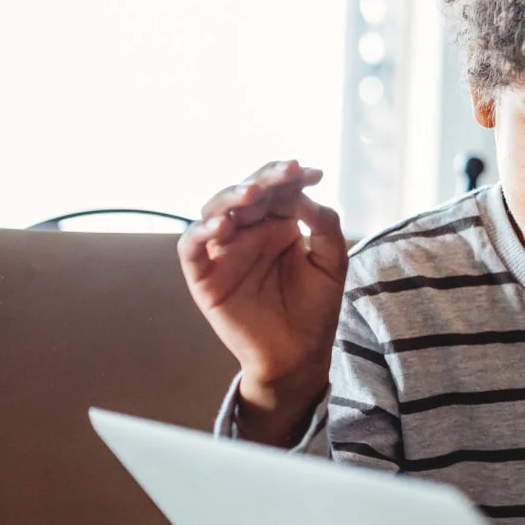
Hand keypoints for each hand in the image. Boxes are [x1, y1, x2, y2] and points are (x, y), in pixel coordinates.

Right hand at [178, 160, 346, 447]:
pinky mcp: (204, 275)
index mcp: (279, 225)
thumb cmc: (315, 308)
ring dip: (231, 197)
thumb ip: (325, 225)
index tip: (313, 173)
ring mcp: (224, 252)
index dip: (291, 176)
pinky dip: (201, 232)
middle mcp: (249, 233)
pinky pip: (192, 247)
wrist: (299, 353)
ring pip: (215, 211)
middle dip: (265, 178)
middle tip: (285, 171)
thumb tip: (304, 195)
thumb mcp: (332, 262)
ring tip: (253, 192)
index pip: (278, 190)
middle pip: (246, 193)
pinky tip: (223, 225)